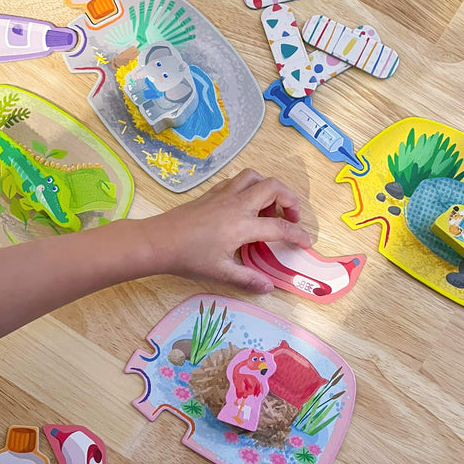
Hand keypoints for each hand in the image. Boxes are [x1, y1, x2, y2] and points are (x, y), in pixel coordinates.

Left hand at [142, 169, 310, 292]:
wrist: (157, 241)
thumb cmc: (188, 257)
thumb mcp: (220, 272)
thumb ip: (247, 279)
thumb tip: (268, 287)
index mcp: (242, 225)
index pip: (280, 227)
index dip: (298, 235)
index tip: (306, 242)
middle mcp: (237, 204)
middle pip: (273, 187)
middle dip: (290, 200)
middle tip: (290, 218)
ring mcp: (224, 194)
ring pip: (255, 176)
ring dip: (269, 188)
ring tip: (268, 208)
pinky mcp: (212, 192)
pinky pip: (238, 180)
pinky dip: (250, 186)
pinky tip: (245, 204)